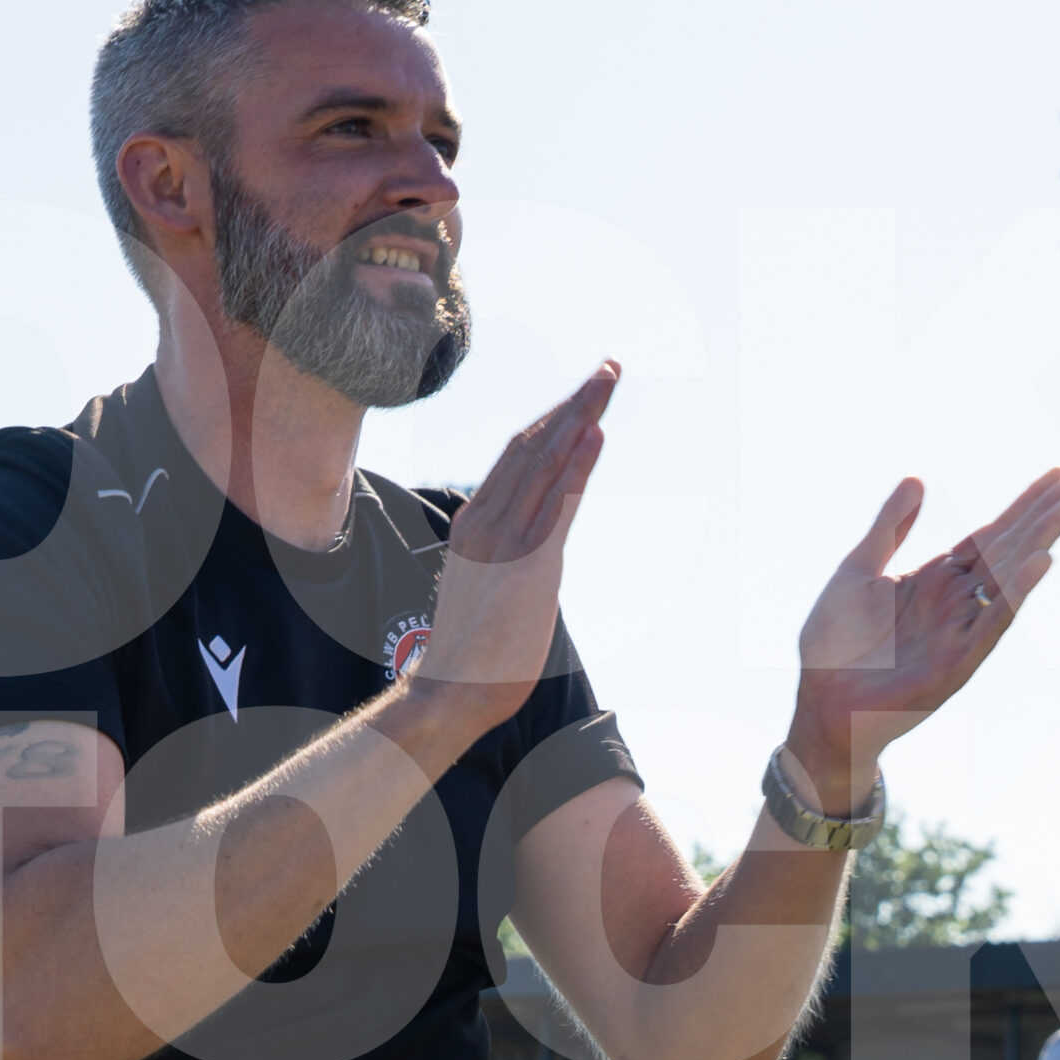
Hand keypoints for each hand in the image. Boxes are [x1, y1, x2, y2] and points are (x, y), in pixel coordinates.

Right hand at [408, 362, 621, 732]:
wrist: (452, 688)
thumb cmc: (473, 646)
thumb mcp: (481, 580)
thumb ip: (501, 551)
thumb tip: (529, 541)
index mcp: (474, 522)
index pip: (516, 454)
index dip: (550, 418)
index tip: (579, 395)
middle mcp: (487, 521)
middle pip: (533, 444)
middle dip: (573, 403)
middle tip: (606, 371)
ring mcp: (507, 541)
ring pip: (546, 462)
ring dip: (580, 417)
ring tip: (606, 382)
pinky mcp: (531, 566)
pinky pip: (558, 504)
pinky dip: (578, 465)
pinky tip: (596, 433)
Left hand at [785, 469, 1059, 810]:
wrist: (821, 700)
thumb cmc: (835, 642)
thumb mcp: (857, 570)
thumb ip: (889, 528)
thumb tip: (916, 479)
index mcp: (937, 578)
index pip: (991, 534)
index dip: (1024, 504)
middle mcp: (957, 600)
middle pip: (1009, 548)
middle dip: (1045, 514)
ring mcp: (961, 630)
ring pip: (1009, 578)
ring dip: (1041, 541)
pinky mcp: (958, 660)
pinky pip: (993, 622)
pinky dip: (1017, 591)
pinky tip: (1041, 562)